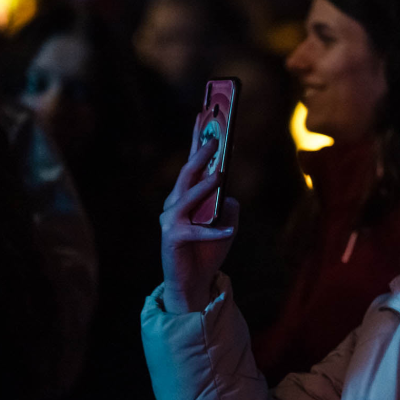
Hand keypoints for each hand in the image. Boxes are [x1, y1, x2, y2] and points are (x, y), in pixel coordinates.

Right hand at [159, 122, 239, 313]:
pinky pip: (197, 233)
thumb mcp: (225, 225)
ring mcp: (170, 221)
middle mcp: (173, 205)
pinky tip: (228, 232)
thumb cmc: (207, 251)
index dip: (198, 140)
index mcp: (184, 197)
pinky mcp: (173, 240)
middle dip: (200, 154)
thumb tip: (229, 195)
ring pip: (186, 198)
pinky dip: (214, 233)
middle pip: (186, 174)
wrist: (193, 283)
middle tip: (216, 137)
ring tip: (219, 174)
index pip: (191, 164)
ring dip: (203, 185)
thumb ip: (227, 208)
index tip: (206, 116)